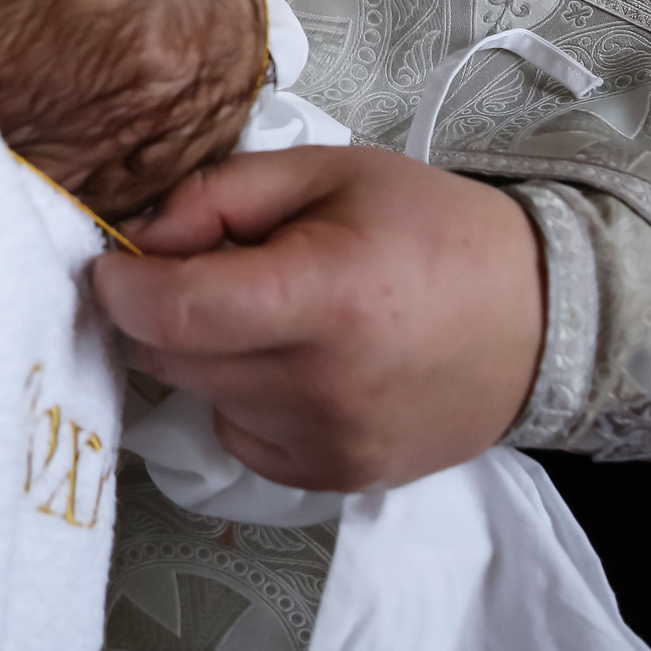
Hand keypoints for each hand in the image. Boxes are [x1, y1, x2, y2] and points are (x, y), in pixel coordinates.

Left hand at [93, 146, 544, 491]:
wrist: (541, 320)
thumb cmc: (430, 229)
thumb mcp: (325, 172)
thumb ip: (218, 195)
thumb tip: (138, 241)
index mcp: (324, 295)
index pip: (174, 312)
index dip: (119, 288)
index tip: (109, 266)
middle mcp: (321, 385)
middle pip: (172, 358)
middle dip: (158, 313)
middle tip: (198, 272)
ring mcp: (328, 444)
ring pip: (199, 397)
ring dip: (206, 354)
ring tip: (273, 314)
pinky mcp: (335, 478)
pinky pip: (238, 434)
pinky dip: (242, 397)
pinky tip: (298, 362)